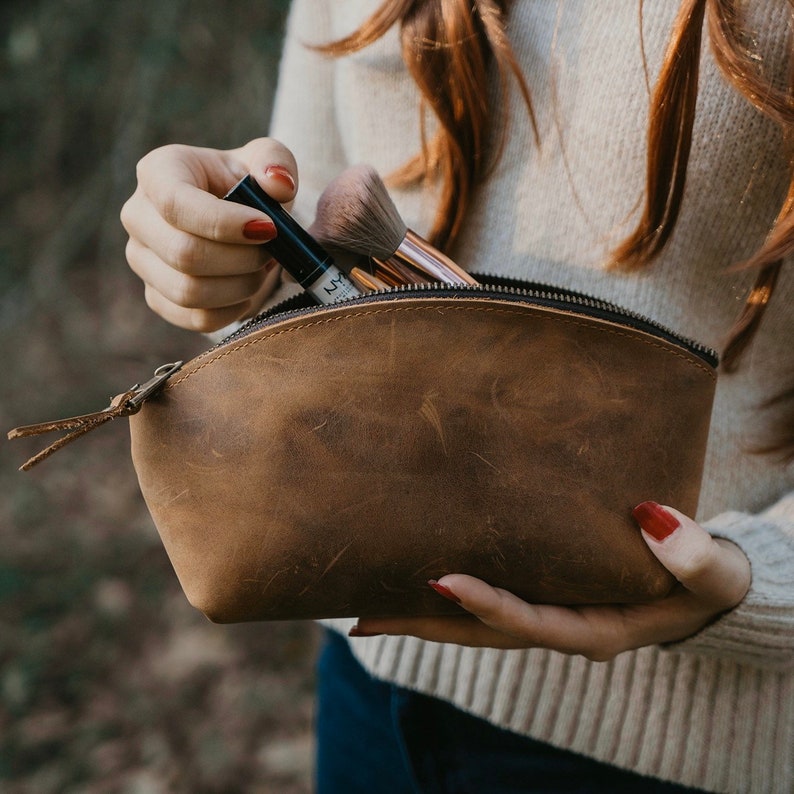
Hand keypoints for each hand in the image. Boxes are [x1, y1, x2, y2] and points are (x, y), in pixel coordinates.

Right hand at [121, 138, 298, 331]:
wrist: (240, 224)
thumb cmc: (249, 188)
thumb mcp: (266, 164)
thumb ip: (276, 163)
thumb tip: (278, 183)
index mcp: (158, 173)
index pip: (176, 204)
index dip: (225, 223)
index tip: (269, 228)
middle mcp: (138, 216)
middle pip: (184, 254)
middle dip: (241, 259)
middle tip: (272, 252)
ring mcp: (142, 260)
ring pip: (188, 292)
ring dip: (241, 285)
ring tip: (262, 268)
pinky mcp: (157, 297)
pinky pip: (196, 318)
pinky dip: (233, 309)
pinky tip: (248, 289)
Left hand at [350, 502, 751, 660]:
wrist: (702, 588)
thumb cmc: (708, 580)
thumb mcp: (713, 572)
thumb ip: (693, 555)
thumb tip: (651, 516)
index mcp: (596, 630)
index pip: (530, 622)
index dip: (486, 605)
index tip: (440, 580)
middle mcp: (561, 626)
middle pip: (481, 631)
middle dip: (423, 623)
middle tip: (360, 616)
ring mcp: (548, 613)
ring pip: (475, 620)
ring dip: (422, 612)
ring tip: (364, 602)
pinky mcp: (544, 593)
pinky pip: (489, 595)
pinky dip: (449, 592)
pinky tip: (413, 574)